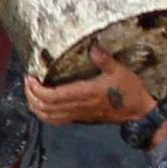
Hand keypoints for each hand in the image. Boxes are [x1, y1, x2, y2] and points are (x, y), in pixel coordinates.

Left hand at [21, 49, 162, 133]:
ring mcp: (79, 114)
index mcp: (86, 94)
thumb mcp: (120, 71)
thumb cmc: (130, 92)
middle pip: (45, 108)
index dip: (37, 90)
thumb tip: (92, 47)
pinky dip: (45, 114)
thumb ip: (104, 60)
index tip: (31, 77)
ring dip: (35, 106)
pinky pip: (56, 120)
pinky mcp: (81, 118)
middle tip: (27, 82)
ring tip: (31, 92)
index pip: (53, 97)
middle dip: (31, 96)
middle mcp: (79, 106)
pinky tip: (42, 103)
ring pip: (49, 117)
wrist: (139, 112)